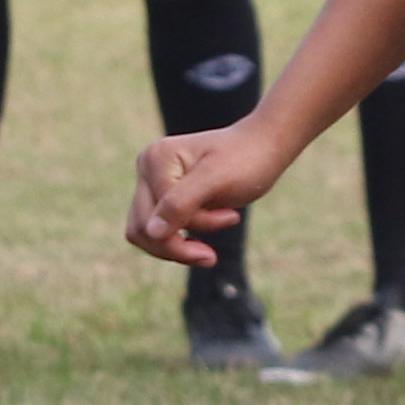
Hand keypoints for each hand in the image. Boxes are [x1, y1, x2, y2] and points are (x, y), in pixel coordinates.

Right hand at [132, 114, 297, 266]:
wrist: (263, 148)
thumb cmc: (246, 160)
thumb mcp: (217, 180)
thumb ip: (182, 203)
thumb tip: (151, 232)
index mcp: (156, 158)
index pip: (157, 215)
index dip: (194, 225)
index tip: (232, 217)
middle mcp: (146, 167)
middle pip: (141, 228)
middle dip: (178, 246)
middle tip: (211, 256)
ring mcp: (151, 182)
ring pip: (145, 234)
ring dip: (178, 246)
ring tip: (208, 251)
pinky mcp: (160, 197)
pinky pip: (156, 233)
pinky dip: (178, 241)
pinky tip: (202, 242)